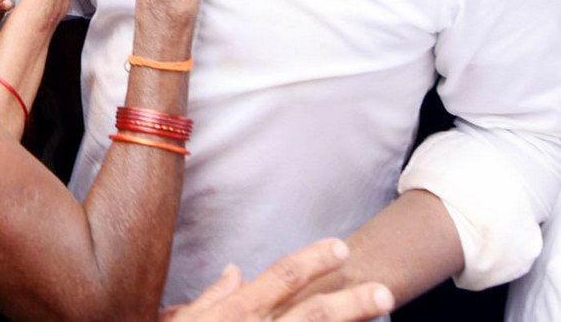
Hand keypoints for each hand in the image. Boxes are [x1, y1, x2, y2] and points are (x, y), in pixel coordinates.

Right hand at [161, 240, 393, 320]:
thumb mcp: (174, 321)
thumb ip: (207, 297)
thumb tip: (235, 270)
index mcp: (234, 313)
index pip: (281, 277)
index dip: (313, 260)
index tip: (340, 247)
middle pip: (311, 314)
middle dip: (351, 304)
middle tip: (385, 291)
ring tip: (382, 316)